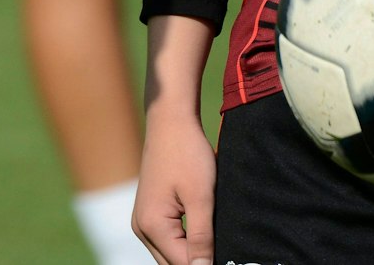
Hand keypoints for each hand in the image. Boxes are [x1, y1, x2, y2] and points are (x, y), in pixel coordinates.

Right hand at [132, 114, 215, 264]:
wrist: (170, 122)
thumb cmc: (186, 154)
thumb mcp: (201, 198)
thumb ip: (201, 238)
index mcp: (152, 226)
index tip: (232, 261)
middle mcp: (141, 228)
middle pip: (173, 264)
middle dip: (198, 263)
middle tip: (227, 256)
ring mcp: (142, 221)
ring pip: (170, 255)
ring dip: (191, 256)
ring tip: (218, 249)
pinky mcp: (149, 214)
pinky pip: (167, 241)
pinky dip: (184, 245)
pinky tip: (204, 240)